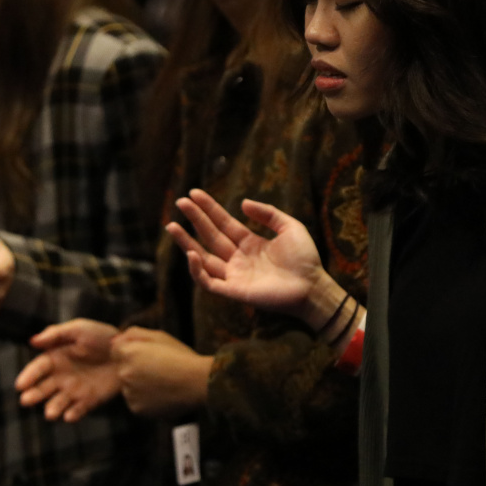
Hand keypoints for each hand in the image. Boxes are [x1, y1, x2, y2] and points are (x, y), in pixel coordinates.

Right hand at [18, 319, 121, 421]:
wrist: (127, 350)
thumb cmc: (101, 337)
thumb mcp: (79, 329)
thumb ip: (57, 334)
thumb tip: (33, 340)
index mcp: (57, 358)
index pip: (38, 368)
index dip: (28, 376)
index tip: (20, 385)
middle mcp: (62, 376)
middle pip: (43, 388)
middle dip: (34, 395)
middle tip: (26, 401)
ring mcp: (75, 390)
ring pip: (58, 402)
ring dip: (53, 408)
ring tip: (50, 414)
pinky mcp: (89, 400)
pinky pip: (79, 409)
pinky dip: (73, 414)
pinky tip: (69, 416)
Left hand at [108, 327, 212, 418]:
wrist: (197, 383)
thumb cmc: (181, 356)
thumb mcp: (159, 336)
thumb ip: (133, 334)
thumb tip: (115, 339)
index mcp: (128, 353)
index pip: (115, 351)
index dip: (131, 351)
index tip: (147, 355)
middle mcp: (124, 374)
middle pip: (121, 369)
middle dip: (134, 368)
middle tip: (158, 368)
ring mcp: (130, 394)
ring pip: (128, 387)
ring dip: (138, 385)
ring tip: (162, 382)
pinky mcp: (137, 409)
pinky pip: (136, 402)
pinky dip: (145, 399)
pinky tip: (161, 393)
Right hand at [167, 189, 332, 325]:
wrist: (313, 287)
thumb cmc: (306, 259)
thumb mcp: (290, 227)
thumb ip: (268, 213)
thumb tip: (242, 203)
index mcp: (250, 243)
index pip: (223, 223)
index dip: (209, 208)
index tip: (194, 193)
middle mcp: (238, 258)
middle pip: (210, 236)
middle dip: (195, 219)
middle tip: (180, 201)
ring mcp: (234, 275)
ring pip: (203, 258)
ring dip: (187, 243)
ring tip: (172, 226)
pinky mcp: (234, 291)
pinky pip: (209, 282)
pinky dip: (197, 270)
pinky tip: (193, 253)